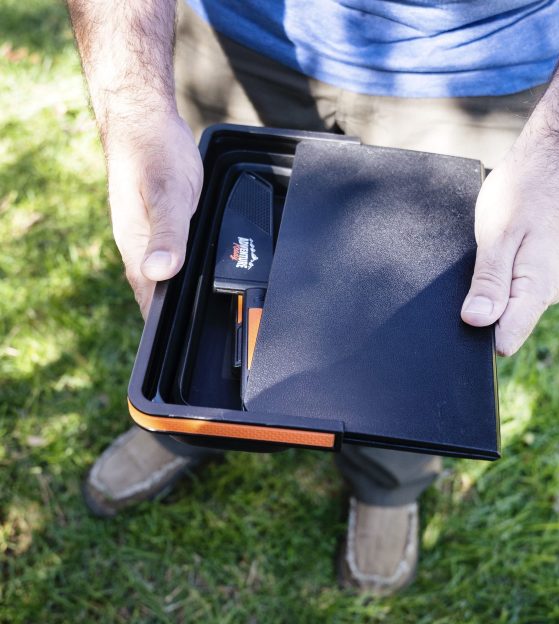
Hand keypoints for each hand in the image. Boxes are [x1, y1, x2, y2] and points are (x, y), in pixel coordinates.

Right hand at [105, 111, 203, 317]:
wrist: (147, 122)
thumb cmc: (153, 152)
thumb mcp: (166, 193)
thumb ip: (166, 233)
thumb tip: (159, 273)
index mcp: (136, 245)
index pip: (148, 298)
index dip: (164, 324)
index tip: (181, 346)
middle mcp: (142, 245)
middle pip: (156, 294)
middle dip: (174, 318)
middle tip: (199, 336)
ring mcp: (153, 236)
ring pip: (166, 277)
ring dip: (180, 296)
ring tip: (202, 317)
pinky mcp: (166, 225)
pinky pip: (174, 257)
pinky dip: (186, 271)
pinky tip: (198, 277)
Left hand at [460, 152, 558, 355]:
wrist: (551, 164)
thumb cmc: (524, 193)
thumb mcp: (496, 237)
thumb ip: (489, 283)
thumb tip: (476, 322)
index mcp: (539, 289)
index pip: (507, 340)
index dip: (479, 334)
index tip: (465, 315)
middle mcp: (548, 293)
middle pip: (505, 325)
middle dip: (483, 309)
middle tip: (474, 271)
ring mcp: (548, 283)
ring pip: (509, 306)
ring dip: (491, 291)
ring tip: (487, 257)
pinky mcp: (542, 273)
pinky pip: (515, 290)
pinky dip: (500, 279)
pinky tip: (497, 255)